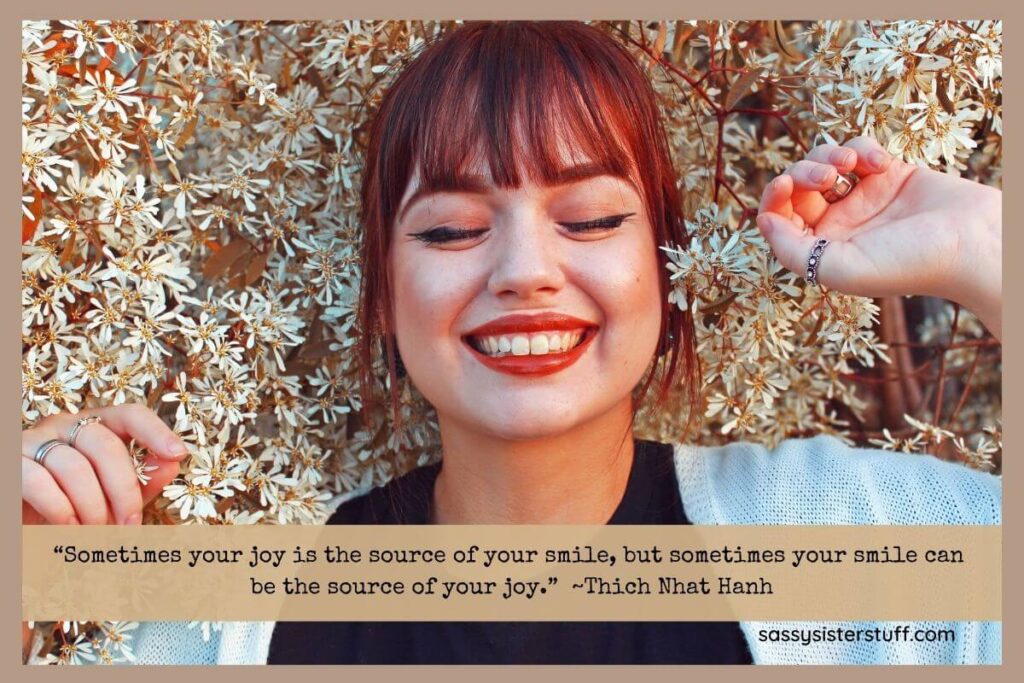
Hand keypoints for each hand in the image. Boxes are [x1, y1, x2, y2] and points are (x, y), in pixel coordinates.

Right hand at [22, 404, 187, 524]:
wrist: (23, 521)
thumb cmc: (71, 505)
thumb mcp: (112, 494)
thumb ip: (142, 478)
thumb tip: (172, 462)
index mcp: (94, 426)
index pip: (130, 414)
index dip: (156, 431)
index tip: (178, 454)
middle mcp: (63, 426)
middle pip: (105, 445)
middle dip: (124, 489)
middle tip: (129, 523)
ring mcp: (33, 441)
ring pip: (74, 467)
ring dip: (92, 506)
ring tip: (96, 531)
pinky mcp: (11, 464)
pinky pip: (40, 482)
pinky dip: (61, 509)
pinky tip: (70, 527)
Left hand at [756, 136, 1001, 337]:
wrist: (972, 243)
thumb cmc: (908, 264)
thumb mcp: (838, 268)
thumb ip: (792, 250)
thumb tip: (761, 222)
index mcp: (821, 249)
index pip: (780, 217)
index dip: (774, 196)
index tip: (785, 183)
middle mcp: (838, 223)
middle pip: (797, 185)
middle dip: (804, 171)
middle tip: (828, 177)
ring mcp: (863, 197)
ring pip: (823, 161)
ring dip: (828, 155)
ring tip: (850, 165)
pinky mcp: (889, 174)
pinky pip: (859, 149)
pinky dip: (863, 149)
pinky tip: (882, 165)